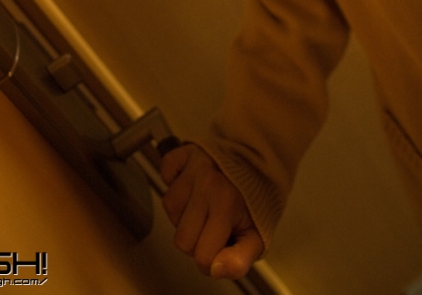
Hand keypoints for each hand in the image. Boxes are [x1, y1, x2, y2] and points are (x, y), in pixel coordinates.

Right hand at [160, 143, 263, 279]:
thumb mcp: (256, 236)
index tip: (220, 244)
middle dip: (195, 238)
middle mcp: (208, 183)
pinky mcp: (184, 151)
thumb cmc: (253, 200)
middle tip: (212, 224)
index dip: (210, 258)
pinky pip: (165, 171)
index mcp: (226, 205)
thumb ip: (239, 260)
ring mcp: (194, 164)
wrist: (257, 163)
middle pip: (181, 238)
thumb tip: (216, 270)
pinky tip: (191, 184)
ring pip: (169, 207)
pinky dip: (172, 179)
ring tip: (203, 203)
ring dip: (183, 211)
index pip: (201, 255)